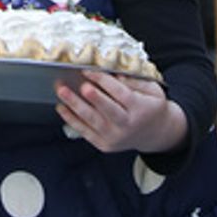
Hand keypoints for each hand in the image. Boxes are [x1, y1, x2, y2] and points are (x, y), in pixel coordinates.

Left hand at [55, 71, 186, 154]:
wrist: (155, 134)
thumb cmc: (151, 107)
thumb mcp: (153, 91)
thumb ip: (135, 82)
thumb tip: (115, 75)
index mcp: (140, 109)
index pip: (121, 93)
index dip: (104, 81)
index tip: (89, 71)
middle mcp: (127, 125)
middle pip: (107, 109)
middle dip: (92, 97)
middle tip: (79, 85)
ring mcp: (115, 137)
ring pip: (92, 120)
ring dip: (75, 105)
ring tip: (62, 91)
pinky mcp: (104, 145)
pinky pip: (85, 132)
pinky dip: (71, 120)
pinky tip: (62, 108)